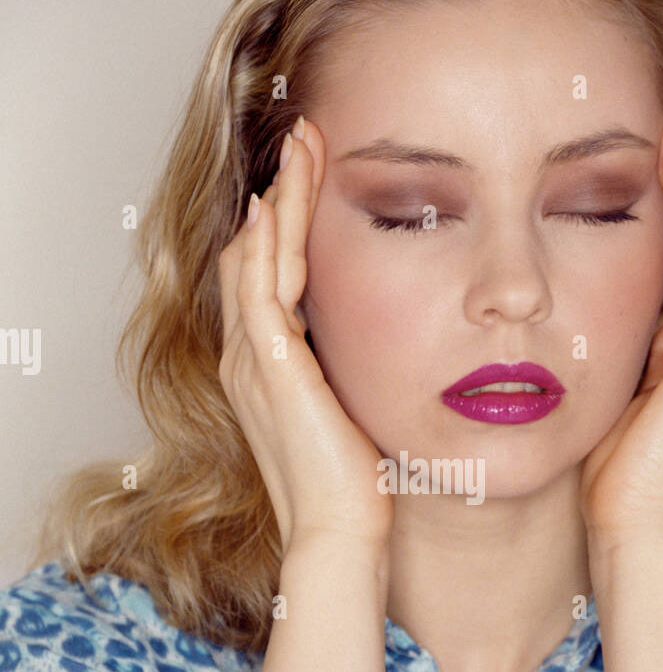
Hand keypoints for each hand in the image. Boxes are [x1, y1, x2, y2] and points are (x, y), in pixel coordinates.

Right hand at [217, 118, 393, 559]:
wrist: (341, 534)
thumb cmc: (358, 486)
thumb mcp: (355, 413)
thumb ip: (359, 373)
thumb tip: (402, 343)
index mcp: (270, 368)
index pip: (268, 275)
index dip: (286, 221)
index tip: (313, 176)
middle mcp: (250, 358)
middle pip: (254, 251)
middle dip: (280, 192)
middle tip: (304, 137)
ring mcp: (254, 361)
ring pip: (256, 254)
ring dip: (280, 195)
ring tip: (302, 143)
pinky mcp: (270, 366)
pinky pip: (264, 284)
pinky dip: (274, 236)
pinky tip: (286, 196)